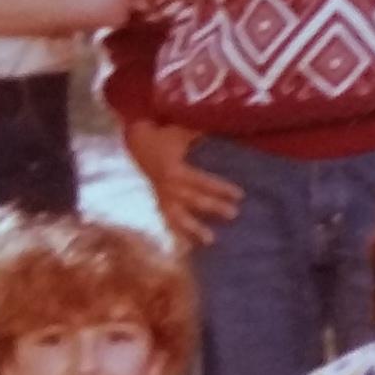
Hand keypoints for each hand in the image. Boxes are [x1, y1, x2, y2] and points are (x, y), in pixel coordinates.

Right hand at [123, 115, 243, 249]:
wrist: (134, 142)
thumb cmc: (162, 135)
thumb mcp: (180, 132)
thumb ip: (200, 134)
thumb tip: (226, 127)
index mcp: (175, 170)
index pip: (202, 181)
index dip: (221, 188)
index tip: (240, 195)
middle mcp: (168, 186)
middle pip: (193, 200)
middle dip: (214, 208)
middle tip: (234, 215)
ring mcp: (161, 196)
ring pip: (178, 216)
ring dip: (193, 229)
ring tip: (210, 241)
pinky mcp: (157, 201)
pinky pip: (167, 219)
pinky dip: (176, 232)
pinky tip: (187, 247)